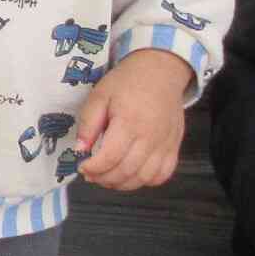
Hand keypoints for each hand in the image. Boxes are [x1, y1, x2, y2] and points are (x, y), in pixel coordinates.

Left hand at [75, 48, 189, 190]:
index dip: (93, 168)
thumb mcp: (99, 96)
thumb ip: (89, 123)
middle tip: (91, 175)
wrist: (160, 71)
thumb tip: (80, 149)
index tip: (82, 167)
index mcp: (129, 122)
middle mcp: (150, 137)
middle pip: (126, 171)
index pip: (110, 158)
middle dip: (103, 179)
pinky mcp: (174, 146)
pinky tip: (131, 174)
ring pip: (144, 178)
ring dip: (122, 184)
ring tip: (107, 177)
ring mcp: (165, 144)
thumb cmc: (127, 82)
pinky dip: (146, 181)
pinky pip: (162, 175)